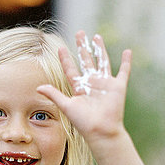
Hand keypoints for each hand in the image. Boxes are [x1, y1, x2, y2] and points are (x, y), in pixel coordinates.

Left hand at [37, 31, 131, 149]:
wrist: (101, 131)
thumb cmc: (83, 122)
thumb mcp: (66, 106)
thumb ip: (54, 95)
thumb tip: (37, 87)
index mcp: (79, 88)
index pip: (71, 70)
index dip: (66, 59)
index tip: (60, 48)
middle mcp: (91, 84)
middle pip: (86, 61)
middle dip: (83, 47)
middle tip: (80, 33)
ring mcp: (105, 84)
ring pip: (102, 62)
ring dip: (100, 50)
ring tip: (96, 37)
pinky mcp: (118, 86)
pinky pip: (123, 72)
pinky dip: (126, 62)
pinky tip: (127, 51)